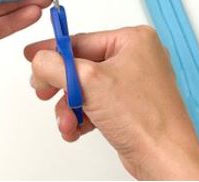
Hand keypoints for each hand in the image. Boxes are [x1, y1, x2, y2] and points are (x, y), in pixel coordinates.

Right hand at [25, 26, 198, 180]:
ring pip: (84, 88)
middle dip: (62, 86)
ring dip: (70, 107)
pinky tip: (78, 128)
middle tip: (46, 93)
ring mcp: (133, 83)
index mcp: (134, 40)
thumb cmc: (147, 119)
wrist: (165, 159)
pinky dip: (82, 116)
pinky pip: (95, 104)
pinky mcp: (129, 106)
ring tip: (68, 121)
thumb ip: (56, 66)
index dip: (53, 50)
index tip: (33, 55)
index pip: (81, 40)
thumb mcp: (89, 83)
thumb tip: (40, 60)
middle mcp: (136, 58)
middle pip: (80, 66)